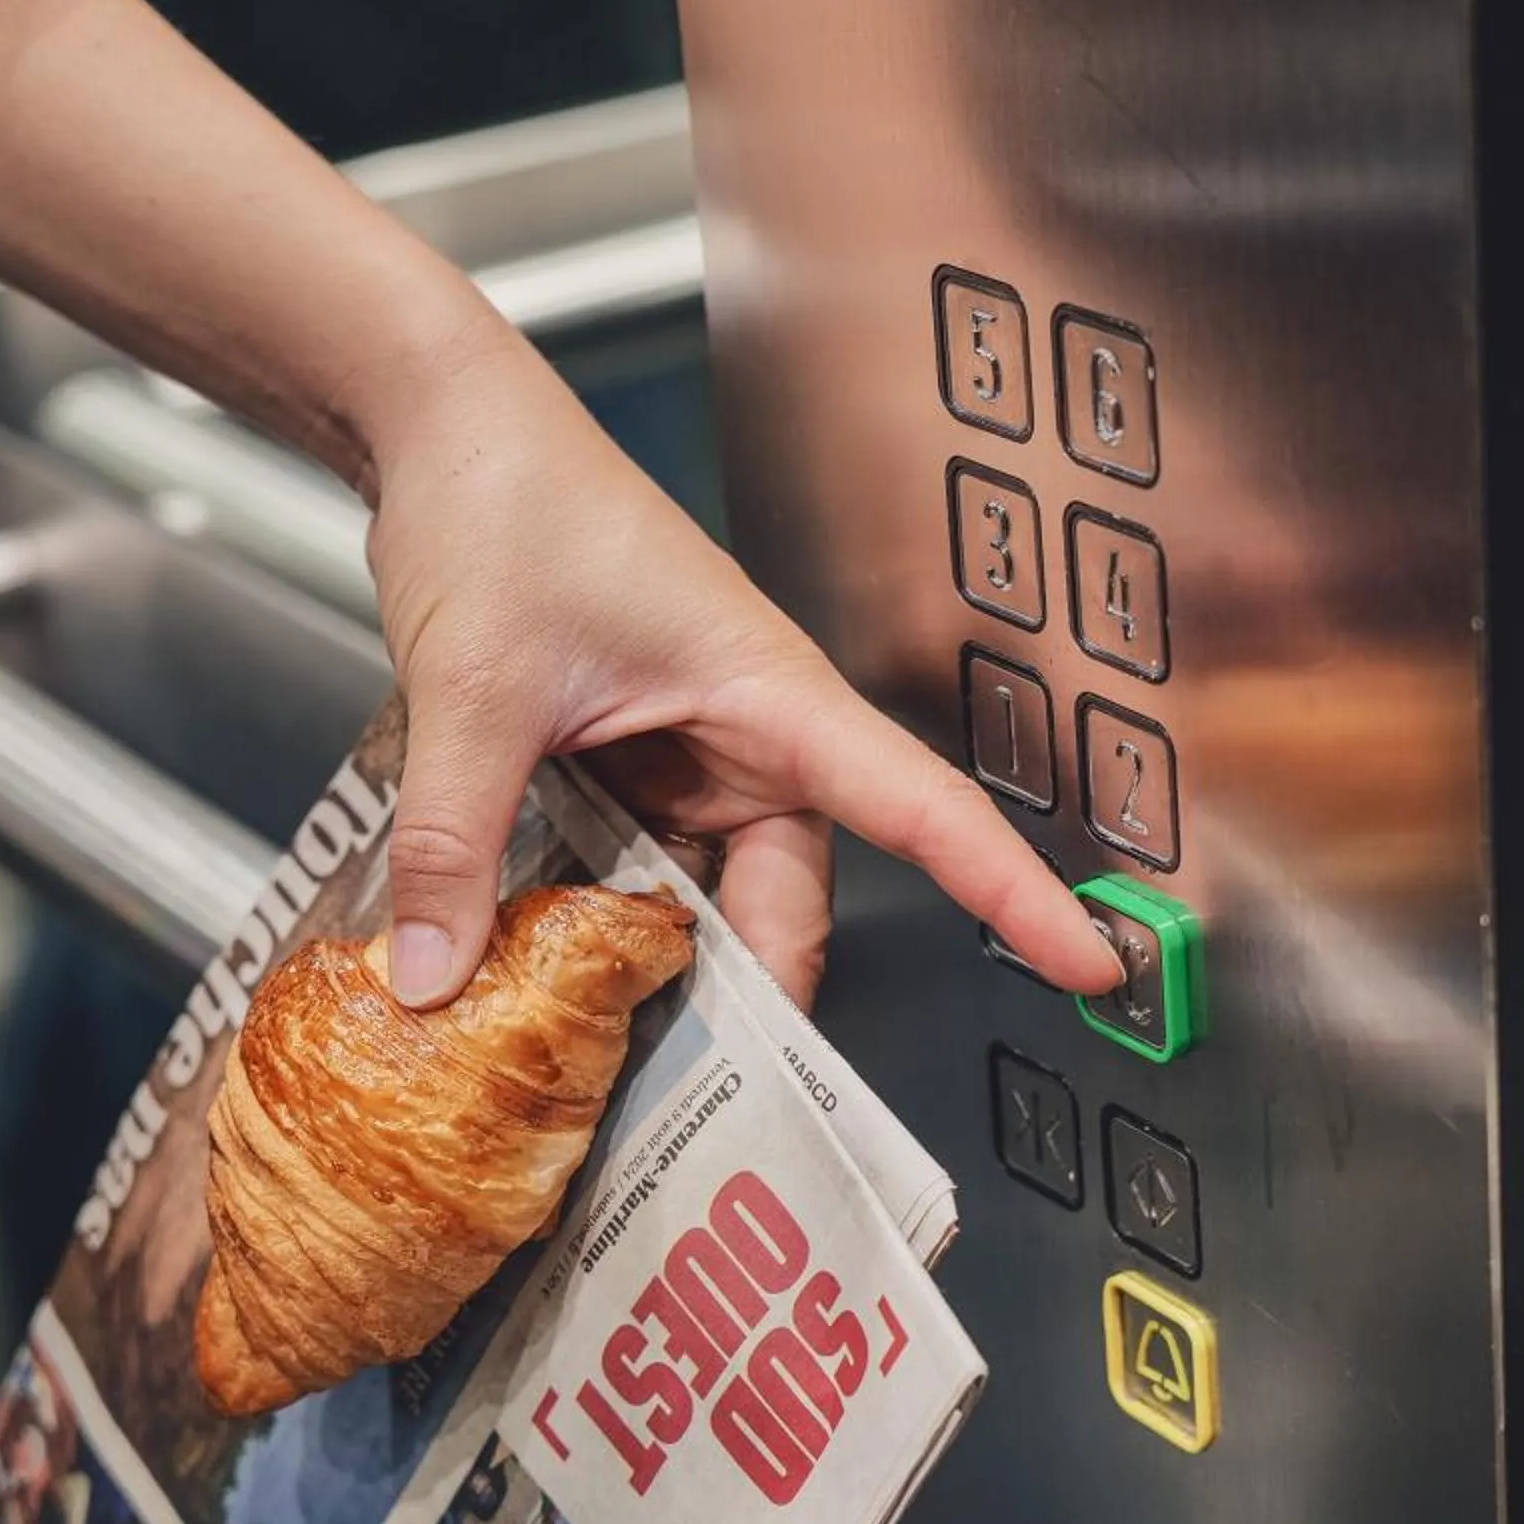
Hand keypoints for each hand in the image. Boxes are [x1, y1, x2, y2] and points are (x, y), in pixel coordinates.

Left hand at [365, 319, 1120, 1011]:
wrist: (442, 430)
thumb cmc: (506, 501)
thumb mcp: (476, 688)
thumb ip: (457, 839)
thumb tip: (435, 975)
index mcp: (771, 693)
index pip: (923, 807)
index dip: (1010, 891)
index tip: (1088, 963)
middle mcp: (747, 730)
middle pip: (791, 893)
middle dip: (755, 987)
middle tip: (708, 1092)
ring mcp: (686, 749)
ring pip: (708, 892)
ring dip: (661, 960)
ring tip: (603, 1045)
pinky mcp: (627, 759)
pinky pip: (640, 866)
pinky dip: (602, 922)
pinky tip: (542, 973)